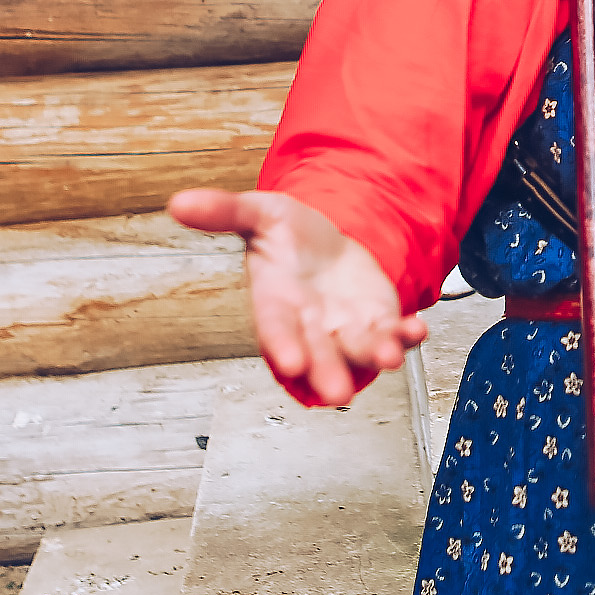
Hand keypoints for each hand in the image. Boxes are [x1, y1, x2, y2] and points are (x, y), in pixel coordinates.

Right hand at [171, 187, 426, 406]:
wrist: (328, 239)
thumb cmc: (287, 235)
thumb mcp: (258, 212)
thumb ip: (224, 211)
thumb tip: (177, 202)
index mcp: (276, 304)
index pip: (276, 331)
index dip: (282, 347)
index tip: (290, 363)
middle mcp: (310, 326)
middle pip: (319, 355)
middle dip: (329, 372)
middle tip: (338, 392)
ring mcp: (346, 328)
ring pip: (360, 351)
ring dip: (376, 356)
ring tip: (390, 358)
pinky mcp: (378, 320)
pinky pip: (393, 333)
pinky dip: (406, 335)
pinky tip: (416, 330)